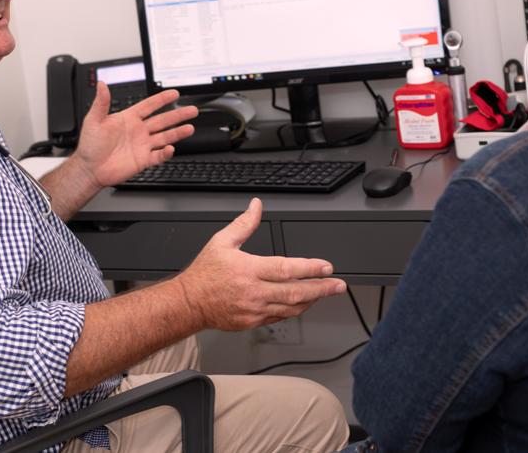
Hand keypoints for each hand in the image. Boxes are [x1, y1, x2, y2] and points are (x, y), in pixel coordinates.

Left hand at [71, 82, 197, 190]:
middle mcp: (138, 131)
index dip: (162, 99)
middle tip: (191, 110)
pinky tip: (171, 149)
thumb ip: (101, 103)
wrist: (89, 169)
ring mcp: (142, 146)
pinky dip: (166, 153)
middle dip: (178, 115)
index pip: (149, 106)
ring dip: (177, 133)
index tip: (174, 93)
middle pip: (163, 121)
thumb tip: (102, 85)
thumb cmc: (90, 146)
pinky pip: (158, 156)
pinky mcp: (142, 160)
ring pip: (165, 137)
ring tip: (190, 128)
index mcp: (128, 119)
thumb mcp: (93, 120)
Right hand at [175, 198, 346, 330]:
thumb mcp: (222, 241)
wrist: (188, 303)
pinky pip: (281, 317)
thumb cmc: (204, 274)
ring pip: (292, 307)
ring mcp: (255, 309)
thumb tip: (256, 206)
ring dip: (313, 300)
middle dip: (322, 288)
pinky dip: (296, 310)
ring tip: (326, 292)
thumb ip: (244, 224)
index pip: (287, 269)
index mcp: (249, 270)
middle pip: (296, 292)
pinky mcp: (253, 321)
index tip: (326, 266)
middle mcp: (254, 292)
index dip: (310, 268)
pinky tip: (304, 303)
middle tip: (338, 285)